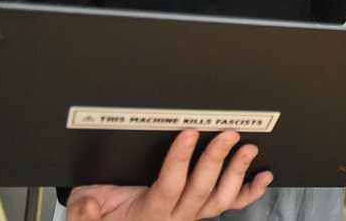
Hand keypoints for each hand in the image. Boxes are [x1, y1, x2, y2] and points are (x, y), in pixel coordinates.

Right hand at [67, 129, 272, 220]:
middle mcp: (175, 215)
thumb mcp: (82, 207)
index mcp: (148, 211)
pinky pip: (230, 205)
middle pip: (200, 189)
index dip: (180, 160)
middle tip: (229, 133)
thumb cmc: (99, 208)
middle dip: (216, 160)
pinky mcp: (201, 209)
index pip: (168, 184)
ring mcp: (191, 213)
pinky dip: (249, 192)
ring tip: (248, 148)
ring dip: (237, 173)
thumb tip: (89, 205)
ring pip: (220, 198)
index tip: (189, 133)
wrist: (107, 217)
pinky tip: (264, 177)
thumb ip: (84, 210)